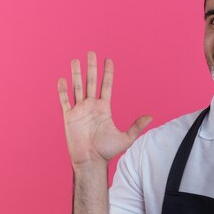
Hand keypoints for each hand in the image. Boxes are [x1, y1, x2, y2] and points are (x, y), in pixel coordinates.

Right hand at [57, 51, 151, 167]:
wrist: (90, 161)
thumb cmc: (107, 151)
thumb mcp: (126, 138)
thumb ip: (137, 126)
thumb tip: (151, 117)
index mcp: (104, 108)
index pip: (106, 86)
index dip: (107, 73)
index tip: (108, 60)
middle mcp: (91, 106)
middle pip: (91, 82)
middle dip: (91, 67)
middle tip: (92, 53)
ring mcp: (79, 110)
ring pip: (77, 87)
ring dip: (76, 74)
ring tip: (75, 60)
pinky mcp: (68, 117)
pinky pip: (64, 100)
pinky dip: (63, 90)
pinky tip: (63, 79)